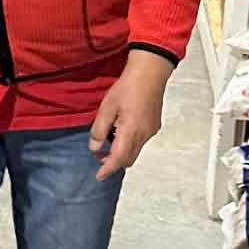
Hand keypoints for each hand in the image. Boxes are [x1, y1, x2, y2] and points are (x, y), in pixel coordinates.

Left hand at [89, 52, 173, 180]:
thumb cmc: (128, 87)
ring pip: (134, 151)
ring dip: (121, 151)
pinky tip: (120, 128)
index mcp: (131, 131)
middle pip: (128, 159)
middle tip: (99, 155)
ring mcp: (151, 131)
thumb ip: (99, 130)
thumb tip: (95, 148)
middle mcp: (144, 135)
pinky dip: (129, 142)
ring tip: (108, 136)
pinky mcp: (154, 126)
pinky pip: (140, 141)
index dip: (107, 169)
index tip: (99, 176)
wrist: (150, 72)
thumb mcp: (106, 108)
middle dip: (113, 162)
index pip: (118, 159)